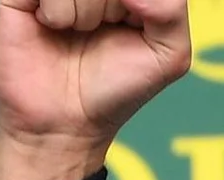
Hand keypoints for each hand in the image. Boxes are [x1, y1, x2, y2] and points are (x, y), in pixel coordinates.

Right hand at [0, 0, 191, 179]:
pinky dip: (57, 12)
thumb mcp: (169, 55)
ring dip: (86, 12)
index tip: (132, 23)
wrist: (63, 125)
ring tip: (77, 32)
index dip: (134, 5)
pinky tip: (52, 26)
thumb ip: (171, 8)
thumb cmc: (114, 90)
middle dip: (114, 6)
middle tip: (101, 30)